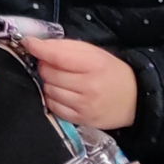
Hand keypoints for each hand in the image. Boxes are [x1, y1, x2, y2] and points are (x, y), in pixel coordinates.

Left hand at [23, 37, 138, 130]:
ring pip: (49, 91)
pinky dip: (52, 98)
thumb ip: (66, 47)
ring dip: (48, 82)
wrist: (135, 100)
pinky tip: (60, 93)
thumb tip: (37, 44)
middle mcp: (88, 87)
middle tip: (51, 63)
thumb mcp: (94, 53)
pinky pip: (54, 108)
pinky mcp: (81, 120)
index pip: (58, 56)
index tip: (28, 42)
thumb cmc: (111, 71)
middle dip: (44, 66)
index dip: (39, 49)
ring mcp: (84, 106)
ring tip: (58, 79)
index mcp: (93, 65)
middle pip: (50, 74)